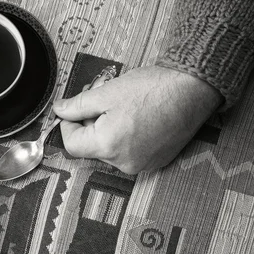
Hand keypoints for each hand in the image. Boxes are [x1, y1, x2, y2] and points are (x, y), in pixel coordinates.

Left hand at [52, 65, 222, 173]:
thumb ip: (77, 105)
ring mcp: (142, 165)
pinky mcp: (156, 161)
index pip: (72, 144)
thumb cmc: (152, 88)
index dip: (67, 124)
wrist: (194, 89)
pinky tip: (135, 115)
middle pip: (91, 146)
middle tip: (98, 96)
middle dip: (89, 122)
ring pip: (109, 148)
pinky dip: (125, 134)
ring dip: (106, 127)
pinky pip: (129, 151)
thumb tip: (60, 110)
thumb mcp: (105, 92)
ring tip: (120, 104)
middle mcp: (124, 163)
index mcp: (108, 146)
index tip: (72, 109)